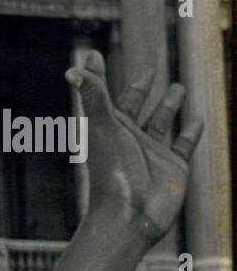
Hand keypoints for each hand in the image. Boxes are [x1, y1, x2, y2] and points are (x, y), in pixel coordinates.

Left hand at [65, 51, 201, 247]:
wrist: (130, 214)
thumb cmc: (113, 171)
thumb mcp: (102, 128)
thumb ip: (92, 97)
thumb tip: (72, 68)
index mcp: (107, 128)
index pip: (104, 96)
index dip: (98, 75)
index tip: (94, 57)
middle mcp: (128, 138)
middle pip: (133, 108)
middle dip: (140, 89)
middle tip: (149, 70)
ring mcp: (151, 152)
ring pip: (160, 122)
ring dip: (167, 106)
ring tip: (177, 87)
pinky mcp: (173, 167)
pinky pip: (183, 145)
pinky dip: (190, 132)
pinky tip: (197, 119)